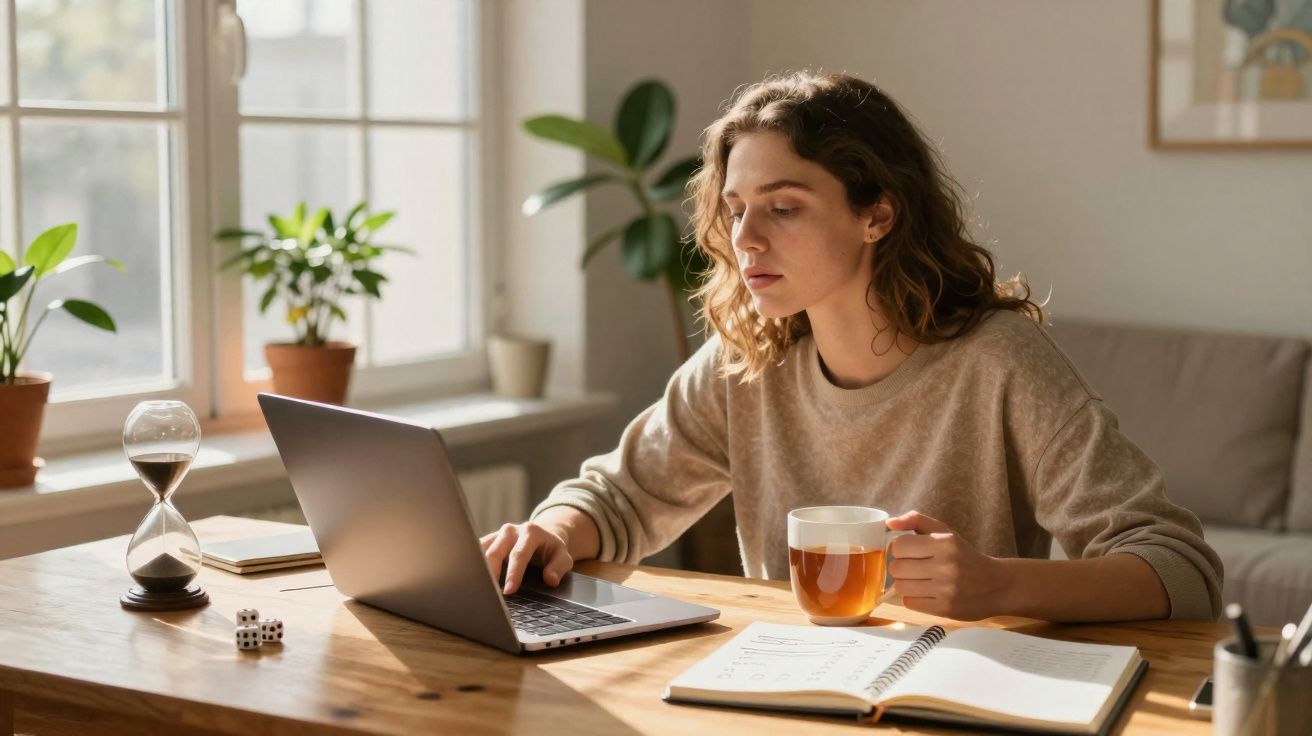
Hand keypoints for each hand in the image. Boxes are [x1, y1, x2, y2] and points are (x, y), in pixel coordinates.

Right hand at [480, 521, 573, 595]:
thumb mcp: (563, 557)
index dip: (513, 573)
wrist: (542, 536)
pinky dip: (474, 564)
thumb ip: (559, 567)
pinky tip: (471, 579)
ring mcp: (497, 534)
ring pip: (482, 551)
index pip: (519, 554)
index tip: (509, 591)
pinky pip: (476, 551)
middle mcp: (511, 530)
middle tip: (491, 594)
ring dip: (479, 569)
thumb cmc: (551, 549)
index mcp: (530, 532)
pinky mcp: (488, 540)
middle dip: (491, 573)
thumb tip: (550, 579)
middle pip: (495, 552)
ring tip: (479, 588)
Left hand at [885, 511, 1005, 620]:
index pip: (899, 546)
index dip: (900, 548)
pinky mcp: (944, 609)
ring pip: (900, 587)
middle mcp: (946, 566)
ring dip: (905, 584)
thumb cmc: (964, 556)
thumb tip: (890, 522)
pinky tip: (926, 593)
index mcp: (945, 543)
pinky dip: (913, 598)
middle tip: (914, 567)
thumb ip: (916, 521)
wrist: (996, 585)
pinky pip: (909, 603)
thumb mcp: (945, 532)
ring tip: (919, 580)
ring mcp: (946, 589)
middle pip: (896, 568)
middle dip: (901, 567)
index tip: (909, 551)